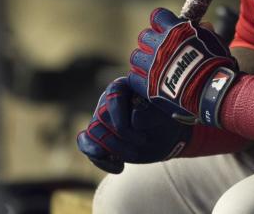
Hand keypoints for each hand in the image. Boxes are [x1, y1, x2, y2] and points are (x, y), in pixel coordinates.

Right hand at [77, 77, 191, 172]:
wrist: (167, 135)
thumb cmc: (168, 118)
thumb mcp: (166, 114)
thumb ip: (152, 113)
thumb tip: (134, 118)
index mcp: (125, 88)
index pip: (113, 97)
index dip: (122, 119)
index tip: (140, 137)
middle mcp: (108, 101)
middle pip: (101, 117)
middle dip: (119, 137)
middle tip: (140, 146)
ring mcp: (101, 119)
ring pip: (92, 133)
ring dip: (112, 149)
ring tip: (133, 155)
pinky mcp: (98, 136)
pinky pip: (85, 144)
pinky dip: (99, 159)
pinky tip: (119, 167)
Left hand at [128, 8, 238, 126]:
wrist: (212, 90)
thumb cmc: (216, 64)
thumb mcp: (214, 42)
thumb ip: (204, 32)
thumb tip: (203, 25)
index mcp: (175, 31)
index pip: (157, 16)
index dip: (161, 22)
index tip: (165, 28)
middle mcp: (160, 45)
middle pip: (144, 37)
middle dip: (151, 42)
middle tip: (160, 50)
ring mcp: (152, 66)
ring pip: (136, 56)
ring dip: (143, 60)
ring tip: (152, 66)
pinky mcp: (148, 86)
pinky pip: (133, 77)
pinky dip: (139, 78)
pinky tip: (147, 81)